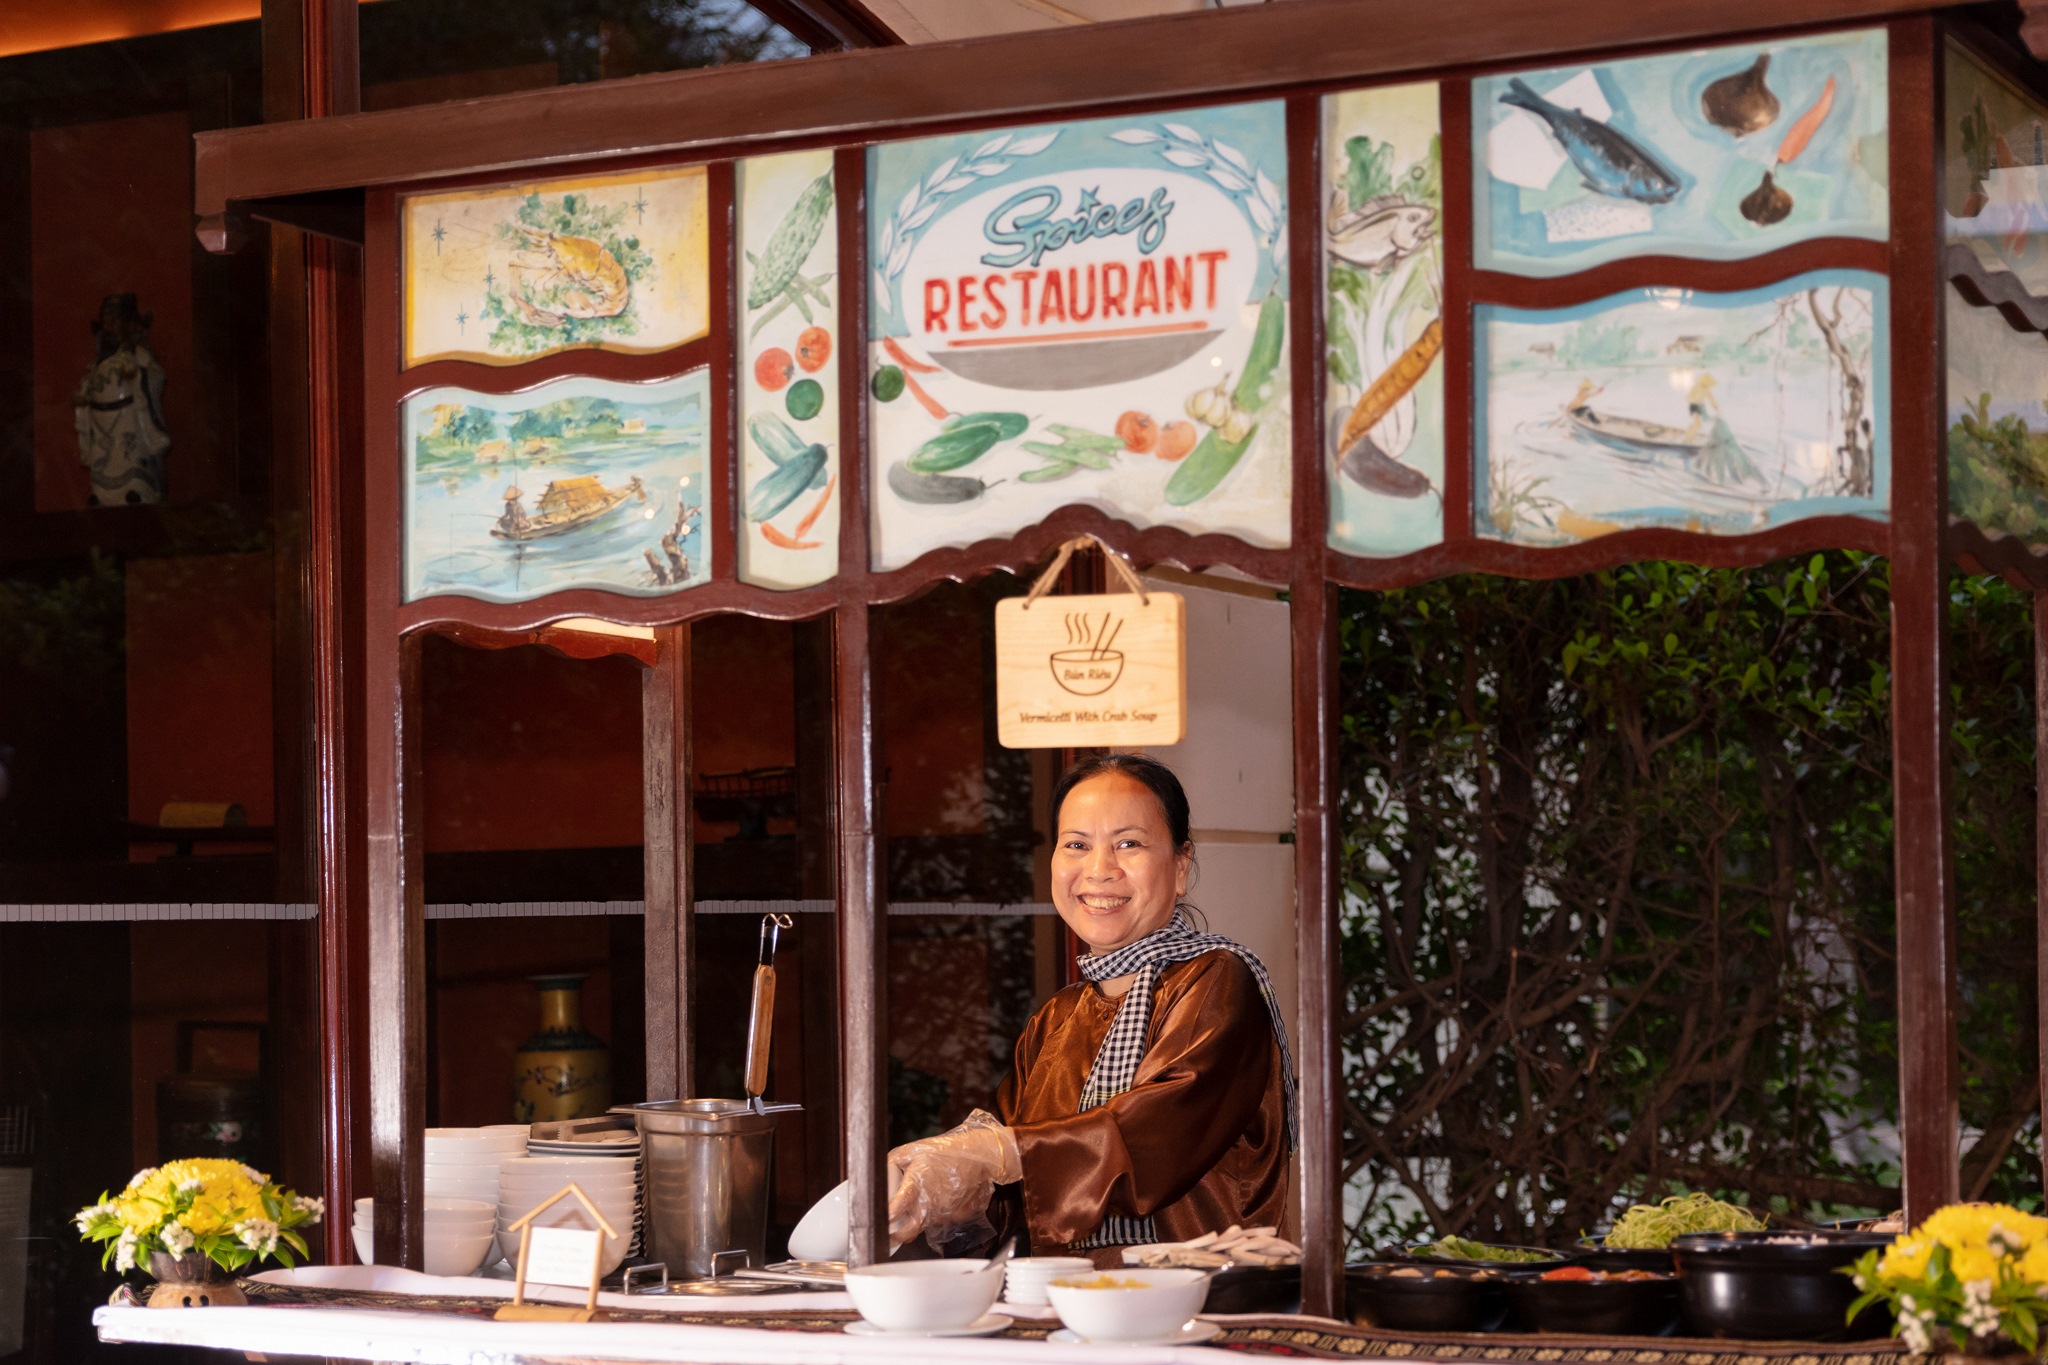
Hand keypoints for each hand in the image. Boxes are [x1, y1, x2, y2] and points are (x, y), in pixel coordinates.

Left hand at [885, 1109, 1021, 1250]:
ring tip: (920, 1201)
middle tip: (890, 1232)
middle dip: (896, 1236)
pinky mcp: (954, 1216)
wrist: (978, 1156)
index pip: (896, 1209)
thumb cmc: (945, 1151)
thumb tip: (879, 1177)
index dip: (886, 1218)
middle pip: (908, 1232)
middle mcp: (929, 1203)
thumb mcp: (912, 1150)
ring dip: (917, 1220)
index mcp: (916, 1185)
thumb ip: (892, 1163)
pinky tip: (937, 1198)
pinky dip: (933, 1214)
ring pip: (923, 1226)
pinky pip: (938, 1220)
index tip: (881, 1220)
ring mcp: (942, 1212)